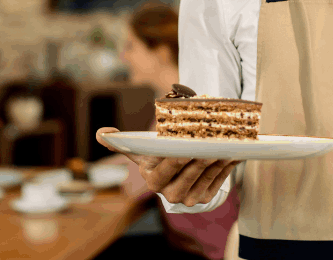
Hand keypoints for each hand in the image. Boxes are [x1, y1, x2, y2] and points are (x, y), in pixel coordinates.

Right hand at [96, 127, 239, 206]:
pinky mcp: (204, 198)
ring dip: (217, 158)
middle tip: (212, 140)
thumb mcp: (141, 152)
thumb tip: (101, 133)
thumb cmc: (157, 158)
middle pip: (189, 170)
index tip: (187, 146)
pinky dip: (226, 165)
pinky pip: (218, 179)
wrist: (175, 178)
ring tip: (226, 143)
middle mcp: (169, 193)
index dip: (178, 157)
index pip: (166, 167)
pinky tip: (232, 152)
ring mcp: (188, 198)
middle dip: (201, 155)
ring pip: (206, 174)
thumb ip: (123, 143)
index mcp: (152, 179)